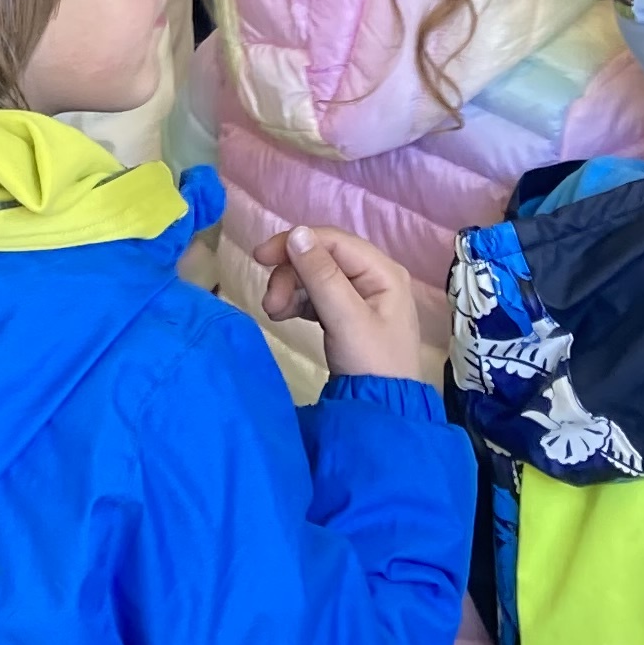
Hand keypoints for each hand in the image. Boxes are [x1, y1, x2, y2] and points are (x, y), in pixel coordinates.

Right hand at [258, 225, 425, 386]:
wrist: (381, 412)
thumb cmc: (370, 363)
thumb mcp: (345, 319)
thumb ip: (321, 275)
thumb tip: (297, 232)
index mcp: (383, 271)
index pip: (333, 241)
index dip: (295, 242)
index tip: (260, 258)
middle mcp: (374, 276)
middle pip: (322, 258)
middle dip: (291, 274)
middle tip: (269, 303)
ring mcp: (362, 295)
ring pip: (315, 276)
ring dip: (290, 289)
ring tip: (273, 313)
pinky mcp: (348, 314)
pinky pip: (316, 295)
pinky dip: (296, 301)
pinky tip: (282, 315)